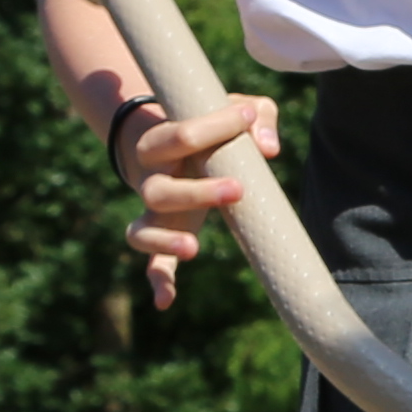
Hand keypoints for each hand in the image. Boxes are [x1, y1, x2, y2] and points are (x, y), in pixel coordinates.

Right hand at [116, 94, 279, 310]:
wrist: (166, 140)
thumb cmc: (211, 125)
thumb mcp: (235, 110)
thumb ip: (256, 116)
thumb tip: (269, 148)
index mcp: (160, 143)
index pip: (178, 135)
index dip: (215, 125)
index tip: (246, 116)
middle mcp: (150, 180)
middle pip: (158, 190)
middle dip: (197, 193)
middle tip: (239, 189)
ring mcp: (154, 212)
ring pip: (142, 230)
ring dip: (165, 241)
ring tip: (194, 247)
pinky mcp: (164, 234)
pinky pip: (153, 263)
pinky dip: (158, 281)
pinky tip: (166, 302)